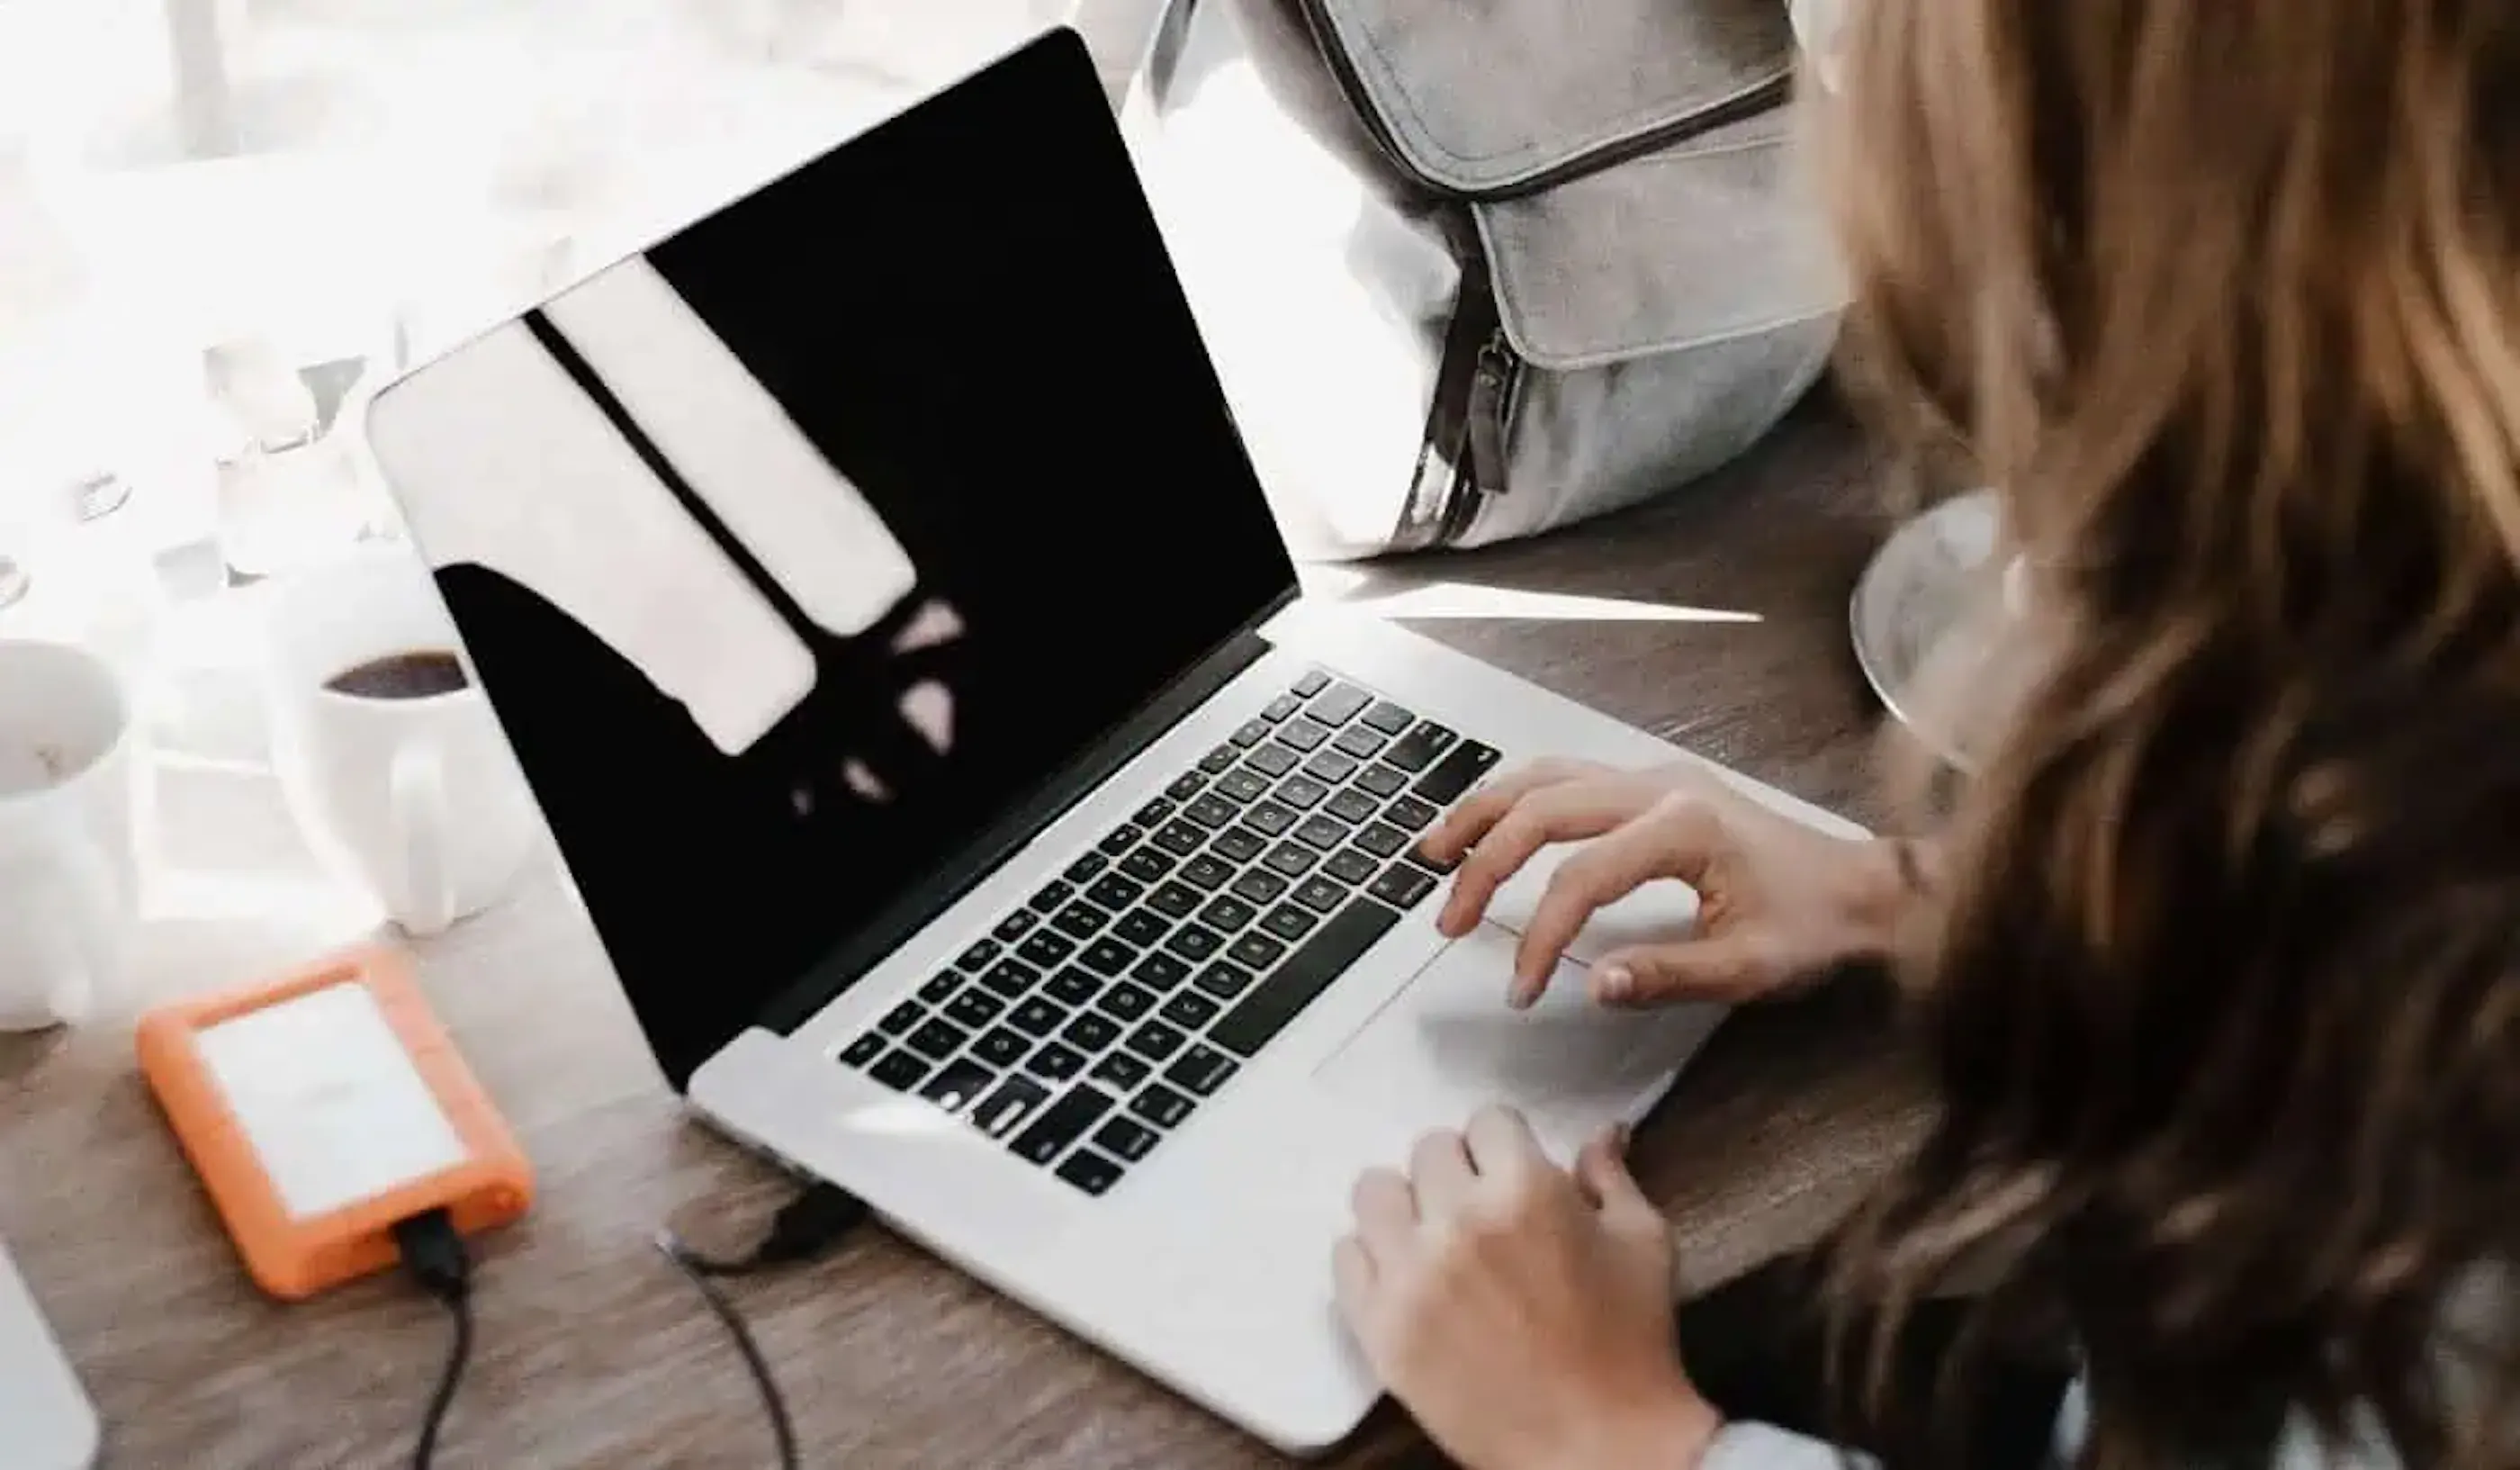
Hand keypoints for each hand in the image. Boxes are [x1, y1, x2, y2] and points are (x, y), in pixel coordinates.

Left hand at [1333, 1109, 1720, 1469]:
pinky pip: (1345, 1257)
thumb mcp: (1644, 1244)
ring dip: (1406, 1206)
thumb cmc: (1630, 1346)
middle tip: (1479, 1210)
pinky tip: (1407, 1277)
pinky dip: (1372, 1259)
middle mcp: (1458, 1222)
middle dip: (1458, 1172)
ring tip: (1433, 1237)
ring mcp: (1410, 1276)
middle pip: (1428, 1150)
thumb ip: (1610, 1177)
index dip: (1505, 1146)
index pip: (1487, 1120)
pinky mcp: (1379, 1327)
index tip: (1511, 1171)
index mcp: (1526, 1190)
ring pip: (1374, 1192)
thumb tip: (1604, 1131)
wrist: (1597, 1448)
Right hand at [1420, 758, 1912, 1007]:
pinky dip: (1516, 798)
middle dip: (1484, 866)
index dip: (1540, 936)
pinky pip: (1566, 776)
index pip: (1579, 878)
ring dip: (1484, 813)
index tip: (1522, 989)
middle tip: (1449, 922)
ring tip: (1435, 853)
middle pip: (1542, 809)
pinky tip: (1490, 825)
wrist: (1867, 887)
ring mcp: (1655, 777)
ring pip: (1545, 777)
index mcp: (1683, 828)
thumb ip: (1669, 976)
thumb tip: (1594, 985)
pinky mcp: (1655, 784)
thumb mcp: (1750, 969)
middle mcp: (1660, 786)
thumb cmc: (1816, 927)